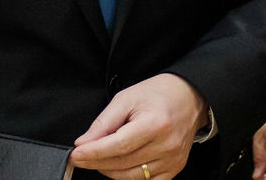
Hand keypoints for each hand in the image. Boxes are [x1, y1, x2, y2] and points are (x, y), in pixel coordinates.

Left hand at [69, 73, 205, 178]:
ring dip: (109, 170)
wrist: (189, 97)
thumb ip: (104, 122)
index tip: (76, 154)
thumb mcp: (127, 98)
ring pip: (130, 177)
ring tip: (100, 158)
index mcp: (155, 124)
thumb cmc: (158, 94)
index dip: (93, 153)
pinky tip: (119, 166)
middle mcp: (166, 145)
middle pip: (122, 163)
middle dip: (96, 162)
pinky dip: (128, 177)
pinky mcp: (174, 169)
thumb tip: (83, 143)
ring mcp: (172, 160)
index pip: (118, 146)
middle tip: (81, 156)